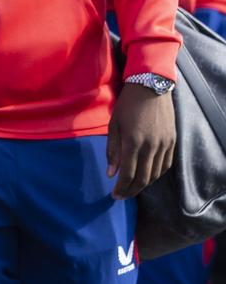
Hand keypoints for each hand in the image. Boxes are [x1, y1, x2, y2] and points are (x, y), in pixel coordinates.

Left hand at [106, 83, 175, 198]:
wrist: (151, 87)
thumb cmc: (127, 105)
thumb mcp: (114, 125)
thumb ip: (112, 150)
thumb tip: (111, 173)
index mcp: (133, 142)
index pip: (128, 174)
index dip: (121, 188)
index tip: (114, 195)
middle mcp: (151, 146)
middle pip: (143, 178)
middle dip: (131, 190)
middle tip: (122, 196)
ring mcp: (164, 144)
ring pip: (156, 173)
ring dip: (144, 184)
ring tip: (132, 188)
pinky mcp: (172, 141)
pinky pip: (166, 164)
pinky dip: (156, 174)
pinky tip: (148, 176)